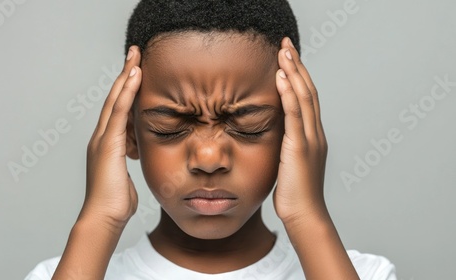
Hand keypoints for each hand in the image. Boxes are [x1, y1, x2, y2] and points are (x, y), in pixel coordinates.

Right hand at [80, 46, 141, 227]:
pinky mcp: (108, 144)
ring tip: (135, 56)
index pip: (118, 109)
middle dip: (124, 74)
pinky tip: (135, 76)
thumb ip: (129, 159)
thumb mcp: (125, 174)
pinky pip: (119, 112)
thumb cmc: (115, 202)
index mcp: (107, 143)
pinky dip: (127, 92)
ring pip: (115, 100)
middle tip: (134, 53)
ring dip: (126, 76)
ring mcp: (103, 139)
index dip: (125, 88)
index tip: (135, 71)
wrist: (104, 218)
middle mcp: (102, 137)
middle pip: (114, 98)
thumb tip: (138, 152)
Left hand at [273, 37, 328, 224]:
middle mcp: (316, 133)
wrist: (304, 215)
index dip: (299, 76)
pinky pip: (295, 116)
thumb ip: (286, 145)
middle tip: (286, 45)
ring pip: (304, 98)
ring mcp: (311, 139)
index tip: (288, 58)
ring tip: (284, 52)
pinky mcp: (301, 148)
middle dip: (297, 66)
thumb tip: (275, 137)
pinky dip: (289, 95)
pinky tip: (282, 78)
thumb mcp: (290, 163)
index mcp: (313, 136)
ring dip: (294, 73)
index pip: (307, 98)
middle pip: (308, 91)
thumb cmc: (295, 193)